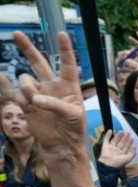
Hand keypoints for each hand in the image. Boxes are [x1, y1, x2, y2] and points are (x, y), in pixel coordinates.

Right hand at [0, 32, 86, 163]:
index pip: (67, 64)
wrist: (61, 146)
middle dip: (27, 48)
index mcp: (69, 87)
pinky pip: (13, 91)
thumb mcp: (73, 116)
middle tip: (17, 33)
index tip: (61, 34)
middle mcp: (52, 87)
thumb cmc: (74, 130)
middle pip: (38, 63)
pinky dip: (4, 84)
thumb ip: (56, 105)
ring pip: (25, 81)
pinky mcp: (26, 104)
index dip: (64, 50)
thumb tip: (35, 99)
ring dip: (28, 90)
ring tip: (35, 104)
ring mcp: (37, 94)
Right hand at [98, 130, 135, 167]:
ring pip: (115, 140)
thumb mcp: (128, 158)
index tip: (132, 138)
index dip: (129, 143)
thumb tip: (134, 147)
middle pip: (121, 143)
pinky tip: (110, 131)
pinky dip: (107, 135)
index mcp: (121, 154)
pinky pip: (106, 139)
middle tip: (128, 133)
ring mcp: (110, 148)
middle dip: (125, 138)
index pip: (126, 147)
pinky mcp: (104, 146)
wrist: (108, 164)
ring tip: (121, 131)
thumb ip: (132, 153)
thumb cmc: (118, 162)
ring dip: (118, 136)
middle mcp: (116, 151)